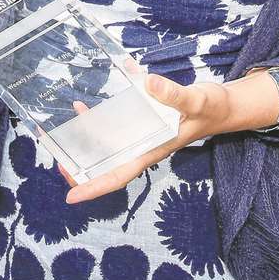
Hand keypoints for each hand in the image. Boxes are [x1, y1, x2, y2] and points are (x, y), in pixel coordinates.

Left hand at [63, 73, 236, 203]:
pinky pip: (115, 125)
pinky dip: (98, 119)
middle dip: (81, 167)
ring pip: (107, 145)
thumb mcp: (196, 100)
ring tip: (61, 133)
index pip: (120, 175)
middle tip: (56, 159)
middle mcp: (143, 145)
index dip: (95, 187)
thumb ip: (172, 94)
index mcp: (153, 149)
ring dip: (85, 141)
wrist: (222, 106)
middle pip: (107, 165)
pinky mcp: (142, 122)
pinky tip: (85, 106)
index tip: (71, 196)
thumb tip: (147, 83)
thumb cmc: (211, 108)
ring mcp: (141, 135)